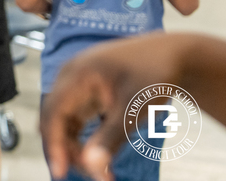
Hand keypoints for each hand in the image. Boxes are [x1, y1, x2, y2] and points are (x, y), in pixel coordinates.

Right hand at [42, 33, 183, 180]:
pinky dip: (84, 139)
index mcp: (77, 73)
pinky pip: (75, 120)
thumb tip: (90, 165)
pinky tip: (99, 157)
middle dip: (66, 149)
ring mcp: (77, 84)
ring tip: (102, 171)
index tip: (62, 172)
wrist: (171, 55)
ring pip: (64, 122)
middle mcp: (70, 77)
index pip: (53, 111)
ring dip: (75, 147)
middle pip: (54, 118)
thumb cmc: (154, 75)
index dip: (54, 143)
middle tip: (94, 174)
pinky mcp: (86, 92)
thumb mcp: (134, 109)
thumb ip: (109, 138)